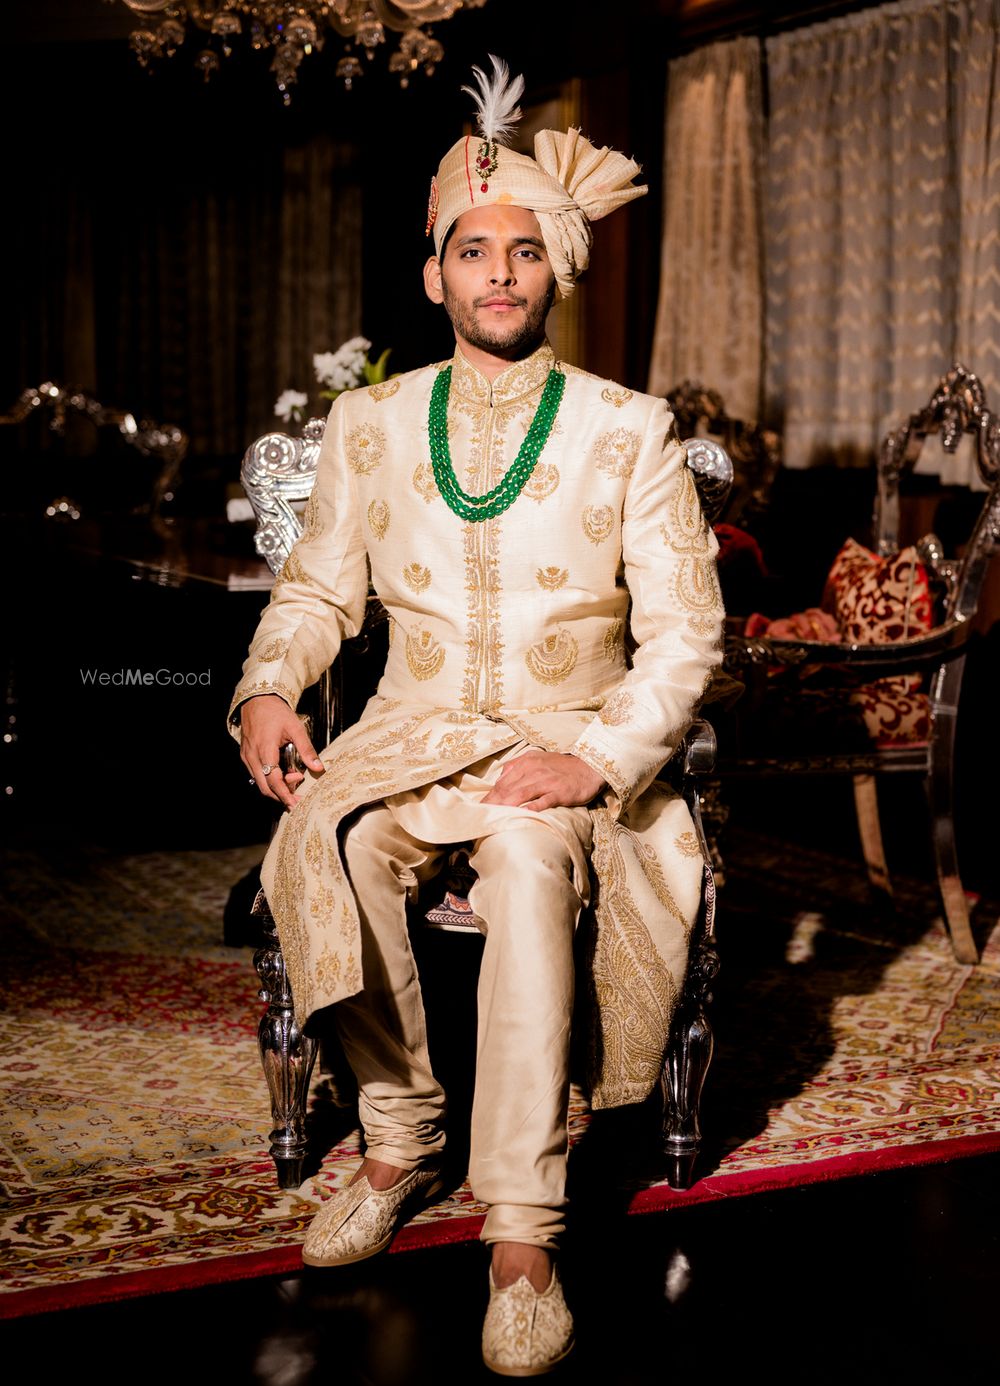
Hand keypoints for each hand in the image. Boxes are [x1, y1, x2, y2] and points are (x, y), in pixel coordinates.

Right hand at [239, 694, 323, 808]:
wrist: (257, 699)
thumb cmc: (276, 711)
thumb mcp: (296, 728)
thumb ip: (307, 749)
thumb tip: (318, 767)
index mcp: (265, 750)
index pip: (274, 781)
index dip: (285, 795)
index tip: (295, 804)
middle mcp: (253, 757)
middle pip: (265, 787)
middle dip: (282, 795)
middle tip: (298, 796)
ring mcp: (247, 757)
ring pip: (259, 782)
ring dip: (276, 787)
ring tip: (293, 779)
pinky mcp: (245, 755)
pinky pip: (256, 774)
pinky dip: (269, 779)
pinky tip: (282, 773)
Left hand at [481, 751, 606, 811]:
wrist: (589, 767)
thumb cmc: (561, 766)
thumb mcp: (537, 759)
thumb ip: (517, 766)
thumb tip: (500, 777)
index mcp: (527, 763)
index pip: (503, 781)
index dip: (490, 795)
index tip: (479, 807)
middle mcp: (534, 770)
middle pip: (508, 788)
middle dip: (493, 802)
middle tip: (480, 815)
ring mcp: (547, 782)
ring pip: (521, 793)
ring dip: (506, 805)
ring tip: (494, 816)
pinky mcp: (559, 792)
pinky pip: (543, 800)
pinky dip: (532, 807)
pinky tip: (523, 814)